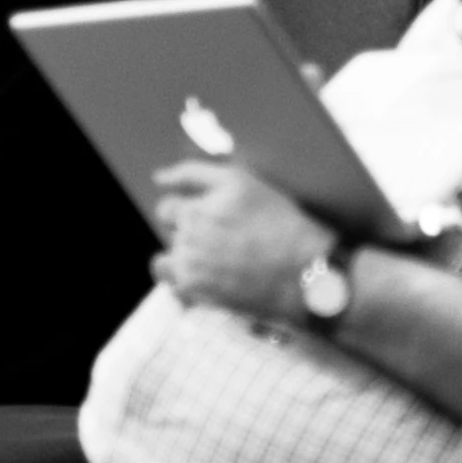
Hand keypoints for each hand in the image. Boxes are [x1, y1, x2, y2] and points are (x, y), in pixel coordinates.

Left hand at [150, 160, 334, 321]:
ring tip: (214, 261)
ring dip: (183, 256)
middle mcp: (191, 230)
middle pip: (168, 230)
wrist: (303, 272)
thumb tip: (158, 177)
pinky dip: (183, 280)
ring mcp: (189, 261)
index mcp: (200, 204)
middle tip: (220, 240)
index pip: (168, 205)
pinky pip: (170, 282)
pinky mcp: (194, 288)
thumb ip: (195, 174)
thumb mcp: (243, 183)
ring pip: (166, 256)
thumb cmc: (281, 224)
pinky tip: (207, 278)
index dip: (190, 211)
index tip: (209, 220)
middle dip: (187, 230)